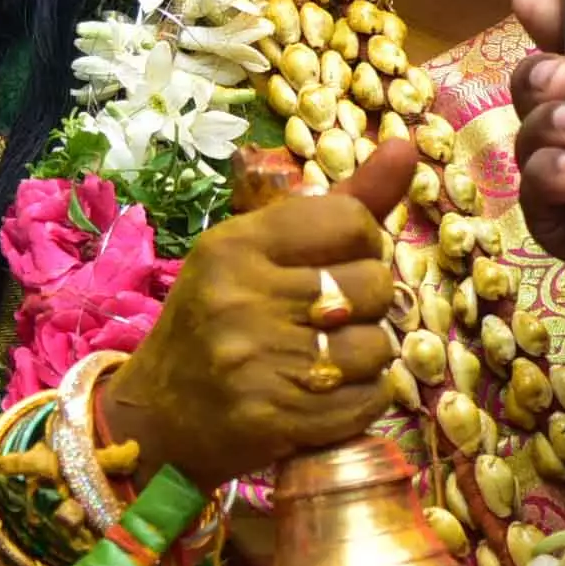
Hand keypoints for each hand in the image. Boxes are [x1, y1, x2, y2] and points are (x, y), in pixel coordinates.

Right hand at [103, 139, 413, 490]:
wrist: (156, 418)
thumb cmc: (216, 322)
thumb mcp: (258, 250)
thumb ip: (342, 202)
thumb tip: (408, 146)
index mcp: (236, 245)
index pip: (352, 221)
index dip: (361, 246)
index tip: (334, 265)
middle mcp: (243, 297)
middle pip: (375, 284)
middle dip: (366, 306)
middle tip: (326, 321)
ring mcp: (258, 361)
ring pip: (380, 347)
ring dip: (365, 359)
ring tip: (322, 362)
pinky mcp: (276, 418)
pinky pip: (369, 400)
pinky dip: (359, 402)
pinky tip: (323, 397)